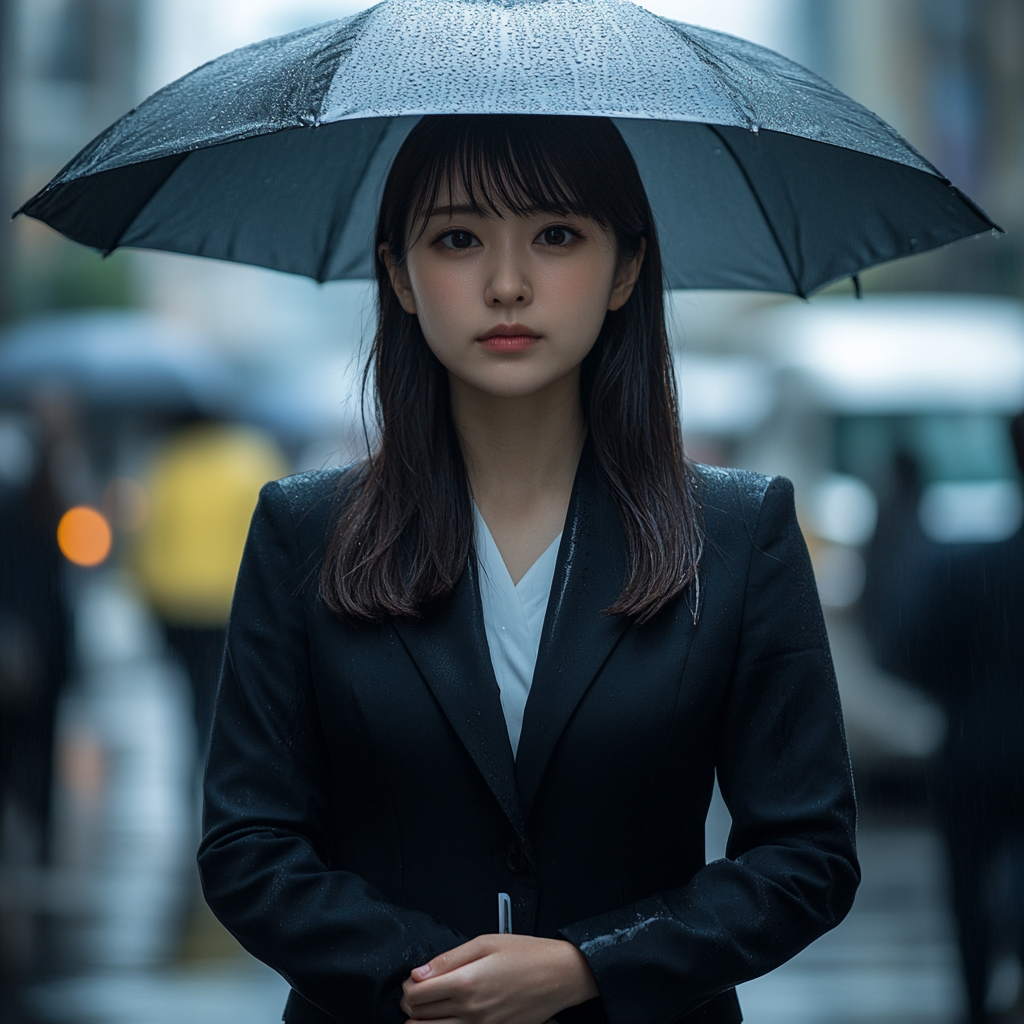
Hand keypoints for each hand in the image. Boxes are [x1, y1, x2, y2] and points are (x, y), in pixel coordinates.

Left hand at [400, 934, 597, 1023]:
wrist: (559, 976)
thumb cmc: (527, 955)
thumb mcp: (485, 943)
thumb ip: (449, 959)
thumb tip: (419, 972)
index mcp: (466, 983)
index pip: (417, 996)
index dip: (409, 988)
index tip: (413, 980)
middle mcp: (470, 1011)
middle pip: (421, 1018)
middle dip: (412, 1005)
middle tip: (417, 992)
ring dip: (423, 1022)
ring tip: (428, 1007)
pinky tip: (448, 1017)